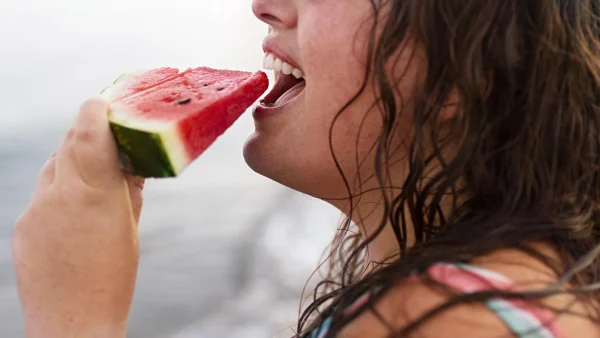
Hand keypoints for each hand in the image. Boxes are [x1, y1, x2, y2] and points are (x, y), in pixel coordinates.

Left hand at [11, 98, 144, 337]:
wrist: (72, 326)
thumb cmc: (112, 281)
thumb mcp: (130, 231)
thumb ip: (128, 191)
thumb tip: (133, 164)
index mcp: (92, 194)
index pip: (87, 132)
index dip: (97, 110)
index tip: (108, 101)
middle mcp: (57, 195)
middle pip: (68, 143)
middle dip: (89, 133)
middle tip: (110, 132)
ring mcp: (34, 211)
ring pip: (54, 166)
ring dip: (74, 160)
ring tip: (97, 174)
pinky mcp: (22, 226)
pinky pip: (42, 193)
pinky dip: (60, 188)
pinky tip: (77, 209)